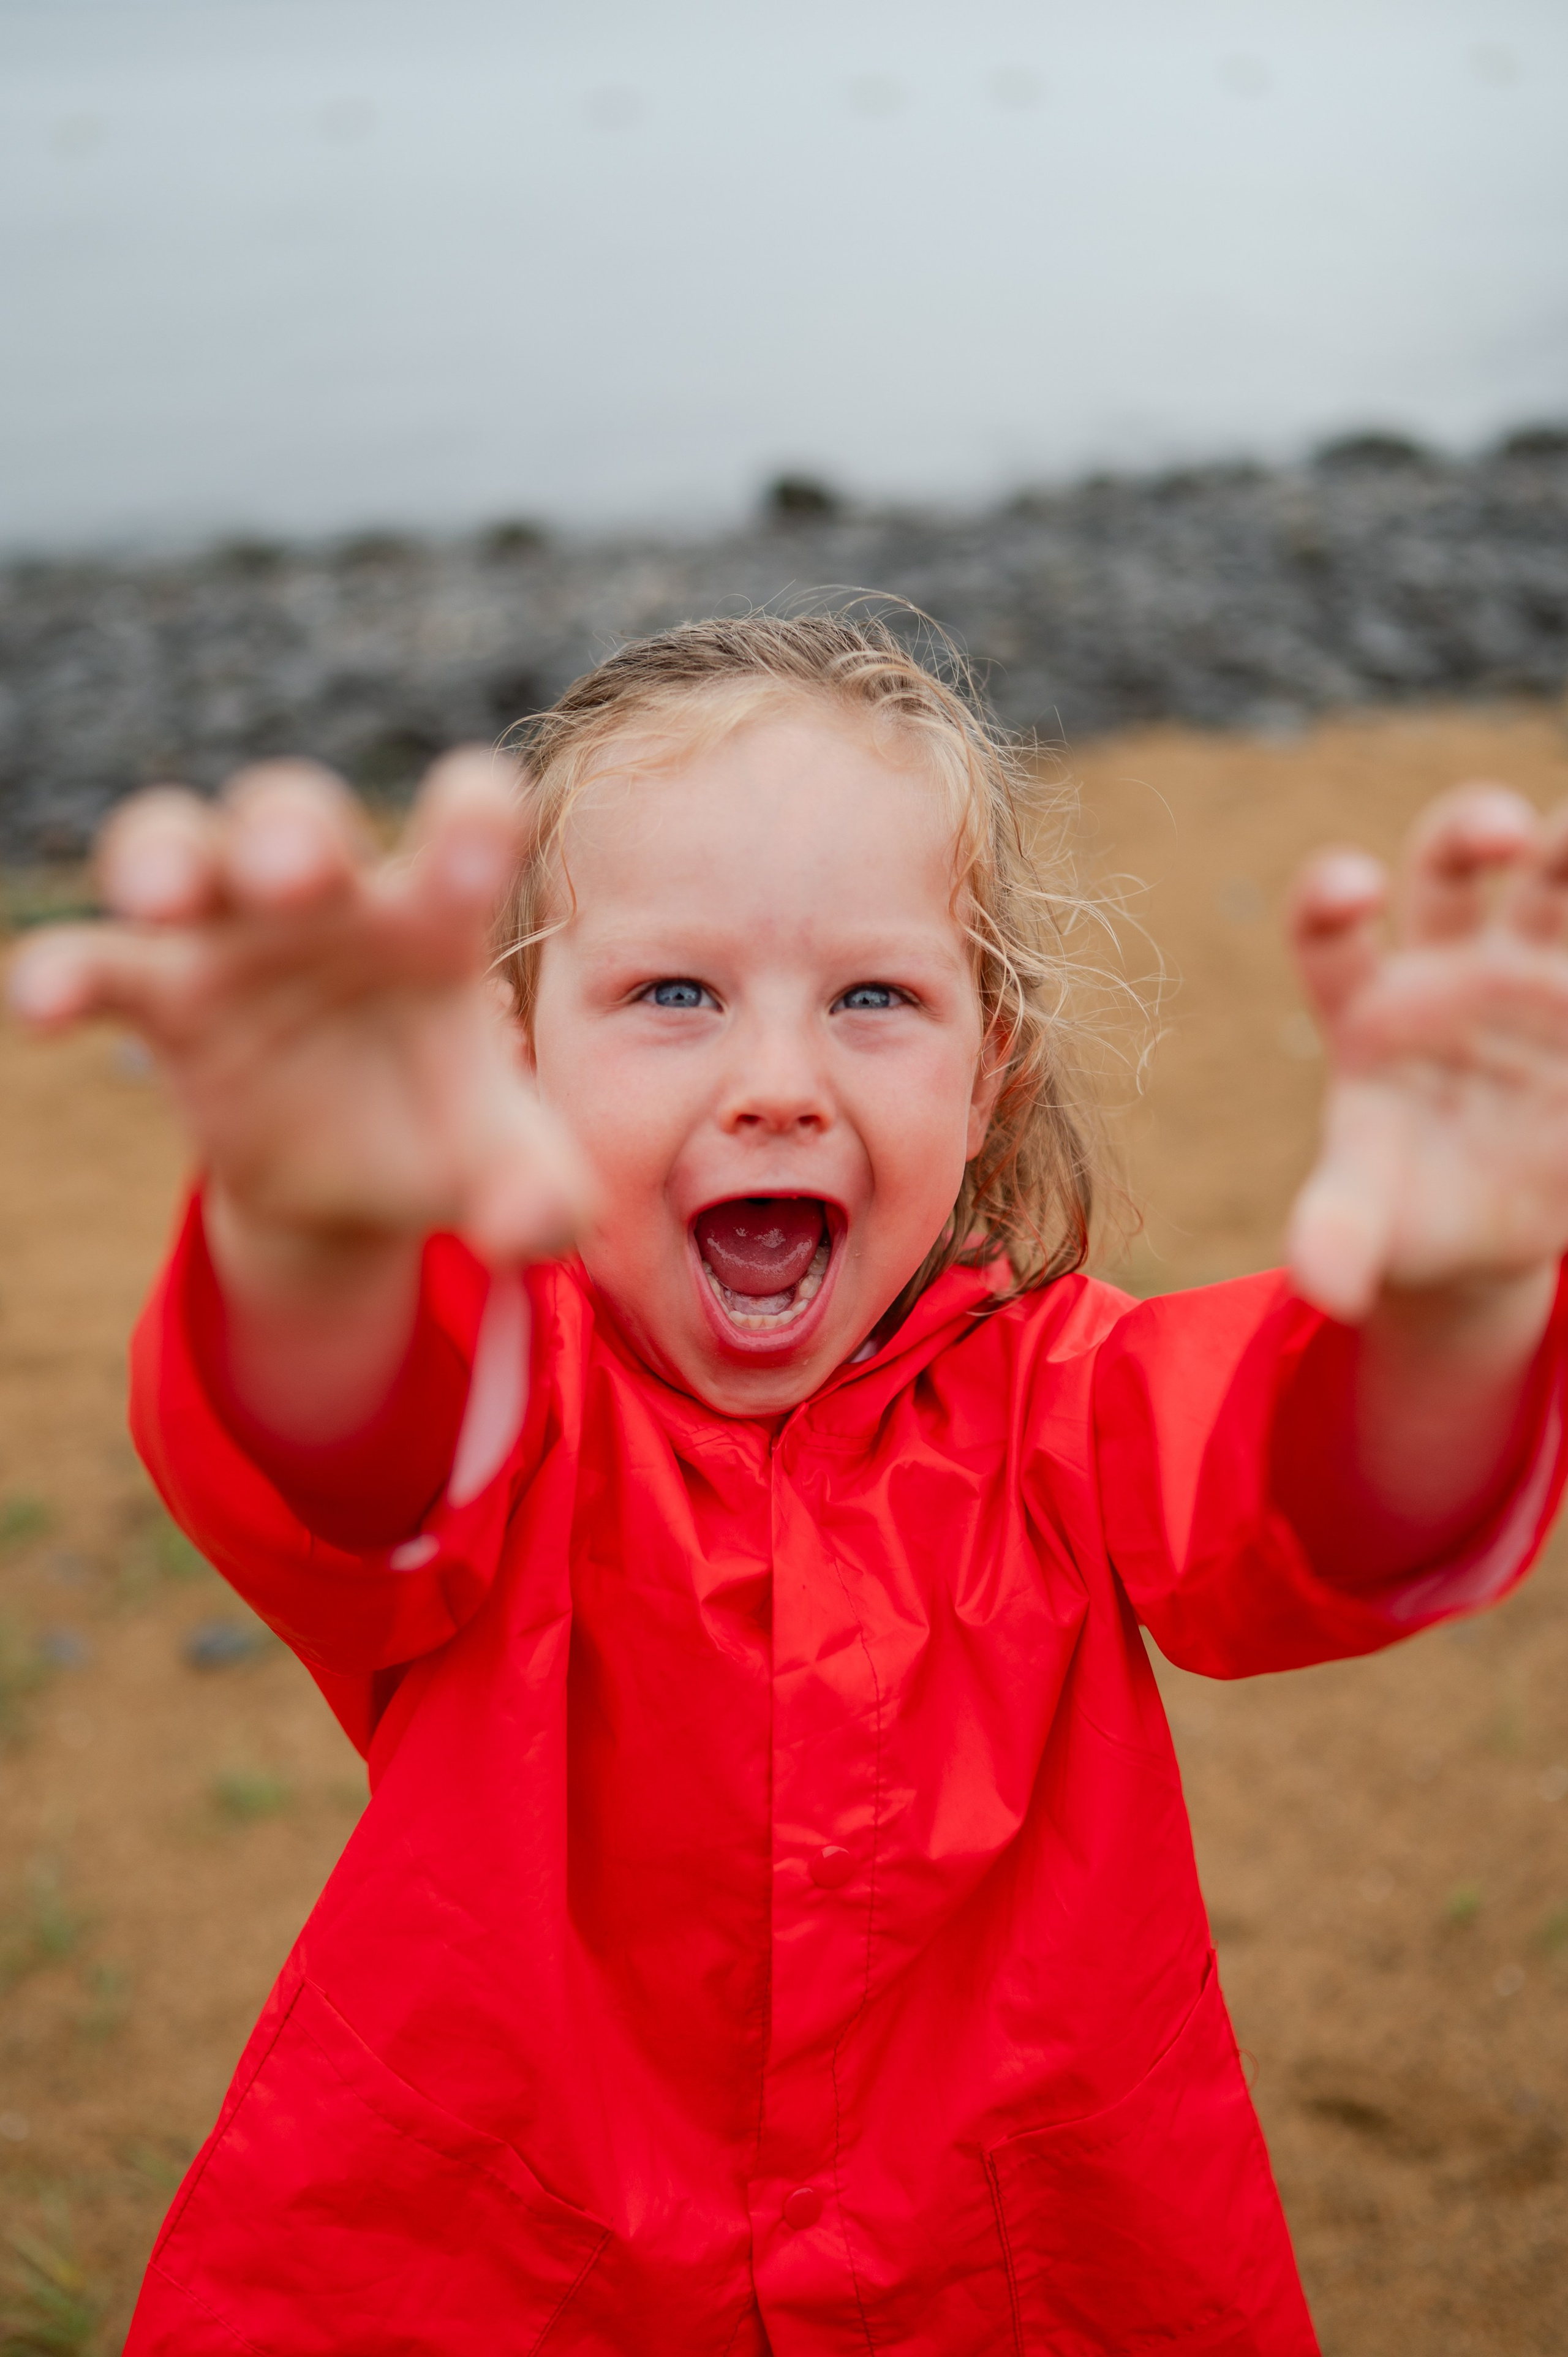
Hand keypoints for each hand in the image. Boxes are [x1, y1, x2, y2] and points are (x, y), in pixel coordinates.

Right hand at [7, 751, 587, 1275]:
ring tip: (162, 900)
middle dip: (291, 828)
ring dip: (167, 857)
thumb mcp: (506, 1171)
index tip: (475, 850)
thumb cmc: (440, 1130)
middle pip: (297, 810)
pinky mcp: (162, 993)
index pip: (465, 817)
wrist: (350, 1178)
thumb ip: (540, 1193)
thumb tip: (530, 1236)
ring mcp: (236, 936)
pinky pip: (102, 960)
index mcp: (437, 913)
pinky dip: (65, 970)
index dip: (470, 817)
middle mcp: (332, 898)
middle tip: (296, 875)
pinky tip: (42, 1010)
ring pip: (182, 841)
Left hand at [1287, 784, 1567, 1323]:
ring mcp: (1531, 974)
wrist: (1484, 1227)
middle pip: (1448, 865)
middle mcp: (1446, 967)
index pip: (1329, 930)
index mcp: (1364, 1009)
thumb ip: (1337, 1231)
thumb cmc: (1405, 1207)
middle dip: (1473, 829)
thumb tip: (1323, 1285)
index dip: (1331, 897)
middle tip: (1506, 833)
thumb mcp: (1369, 1222)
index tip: (1353, 888)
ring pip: (1556, 882)